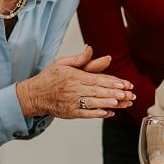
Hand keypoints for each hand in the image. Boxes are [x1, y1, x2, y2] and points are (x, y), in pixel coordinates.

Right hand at [16, 45, 135, 118]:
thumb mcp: (62, 63)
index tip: (124, 83)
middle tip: (129, 93)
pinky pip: (86, 114)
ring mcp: (72, 102)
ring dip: (109, 103)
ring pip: (94, 103)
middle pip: (98, 91)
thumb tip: (91, 49)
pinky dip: (98, 114)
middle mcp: (74, 89)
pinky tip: (109, 113)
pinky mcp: (70, 113)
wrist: (34, 95)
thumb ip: (80, 58)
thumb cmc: (49, 78)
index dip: (112, 81)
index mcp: (74, 76)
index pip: (96, 78)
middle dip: (115, 92)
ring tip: (122, 102)